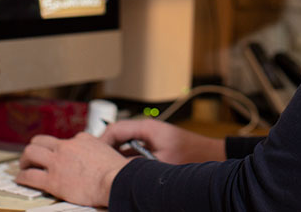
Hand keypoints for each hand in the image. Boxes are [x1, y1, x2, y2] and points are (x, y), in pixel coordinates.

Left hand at [16, 133, 128, 206]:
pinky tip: (21, 179)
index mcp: (82, 139)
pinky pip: (29, 176)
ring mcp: (58, 162)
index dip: (61, 149)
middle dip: (34, 148)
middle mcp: (67, 147)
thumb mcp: (110, 150)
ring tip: (24, 167)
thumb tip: (105, 153)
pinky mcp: (52, 180)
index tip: (60, 156)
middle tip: (32, 157)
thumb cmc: (117, 170)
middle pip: (41, 141)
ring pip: (30, 153)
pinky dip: (22, 177)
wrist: (116, 180)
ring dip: (24, 160)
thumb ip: (100, 150)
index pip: (66, 140)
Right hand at [101, 119, 225, 163]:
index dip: (99, 142)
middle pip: (116, 136)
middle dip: (103, 149)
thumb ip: (137, 165)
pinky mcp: (153, 145)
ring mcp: (149, 136)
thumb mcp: (160, 163)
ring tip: (102, 169)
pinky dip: (124, 158)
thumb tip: (118, 172)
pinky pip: (132, 149)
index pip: (114, 129)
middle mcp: (146, 129)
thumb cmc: (190, 155)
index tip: (90, 155)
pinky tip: (120, 171)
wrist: (210, 155)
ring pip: (123, 143)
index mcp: (146, 127)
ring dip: (114, 155)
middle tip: (92, 164)